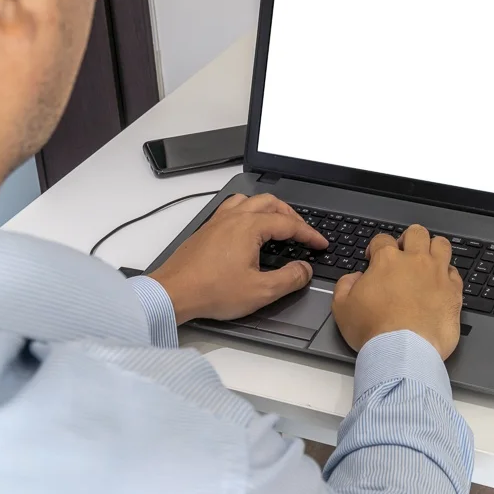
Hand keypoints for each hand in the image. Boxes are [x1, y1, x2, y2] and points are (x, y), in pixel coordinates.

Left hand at [148, 194, 327, 323]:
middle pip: (271, 203)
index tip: (320, 244)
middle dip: (292, 215)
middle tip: (303, 231)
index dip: (309, 234)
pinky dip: (249, 211)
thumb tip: (304, 270)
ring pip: (250, 200)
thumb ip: (289, 279)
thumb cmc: (211, 291)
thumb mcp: (260, 291)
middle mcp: (234, 217)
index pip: (289, 224)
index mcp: (250, 227)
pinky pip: (232, 207)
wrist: (172, 293)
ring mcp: (218, 221)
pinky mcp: (207, 229)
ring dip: (269, 208)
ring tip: (278, 222)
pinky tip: (248, 226)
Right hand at [332, 224, 462, 359]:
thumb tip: (354, 278)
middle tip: (404, 252)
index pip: (382, 239)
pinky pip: (455, 272)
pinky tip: (441, 283)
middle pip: (417, 233)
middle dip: (408, 239)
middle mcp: (415, 261)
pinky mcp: (454, 291)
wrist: (404, 351)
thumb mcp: (342, 308)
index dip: (375, 247)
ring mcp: (437, 274)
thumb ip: (345, 285)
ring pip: (441, 244)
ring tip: (427, 259)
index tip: (373, 257)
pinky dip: (448, 274)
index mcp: (387, 260)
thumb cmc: (373, 330)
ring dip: (433, 248)